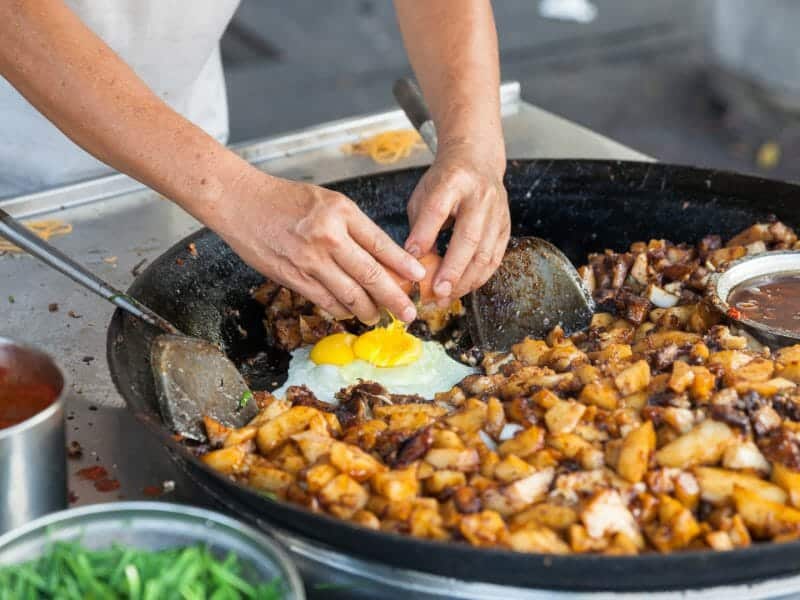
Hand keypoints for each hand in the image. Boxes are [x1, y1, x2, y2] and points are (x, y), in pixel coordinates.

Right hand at [210, 172, 425, 323]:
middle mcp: (328, 236)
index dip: (402, 265)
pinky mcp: (292, 276)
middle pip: (371, 274)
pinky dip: (341, 310)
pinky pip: (325, 300)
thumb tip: (381, 258)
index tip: (418, 277)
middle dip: (394, 298)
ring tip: (378, 317)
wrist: (240, 201)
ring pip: (349, 293)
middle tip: (409, 313)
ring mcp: (309, 259)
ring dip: (368, 310)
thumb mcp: (327, 201)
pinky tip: (350, 313)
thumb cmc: (284, 199)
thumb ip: (352, 227)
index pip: (381, 243)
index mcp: (341, 212)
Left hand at [404, 146, 509, 305]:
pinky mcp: (505, 226)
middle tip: (436, 292)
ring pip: (485, 253)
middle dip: (451, 269)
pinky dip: (479, 278)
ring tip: (446, 298)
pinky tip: (463, 289)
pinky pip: (495, 259)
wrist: (477, 161)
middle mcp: (480, 195)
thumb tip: (412, 264)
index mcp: (453, 181)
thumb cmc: (444, 182)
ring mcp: (497, 212)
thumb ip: (419, 226)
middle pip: (468, 236)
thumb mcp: (424, 195)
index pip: (437, 209)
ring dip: (465, 280)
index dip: (424, 235)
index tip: (409, 260)